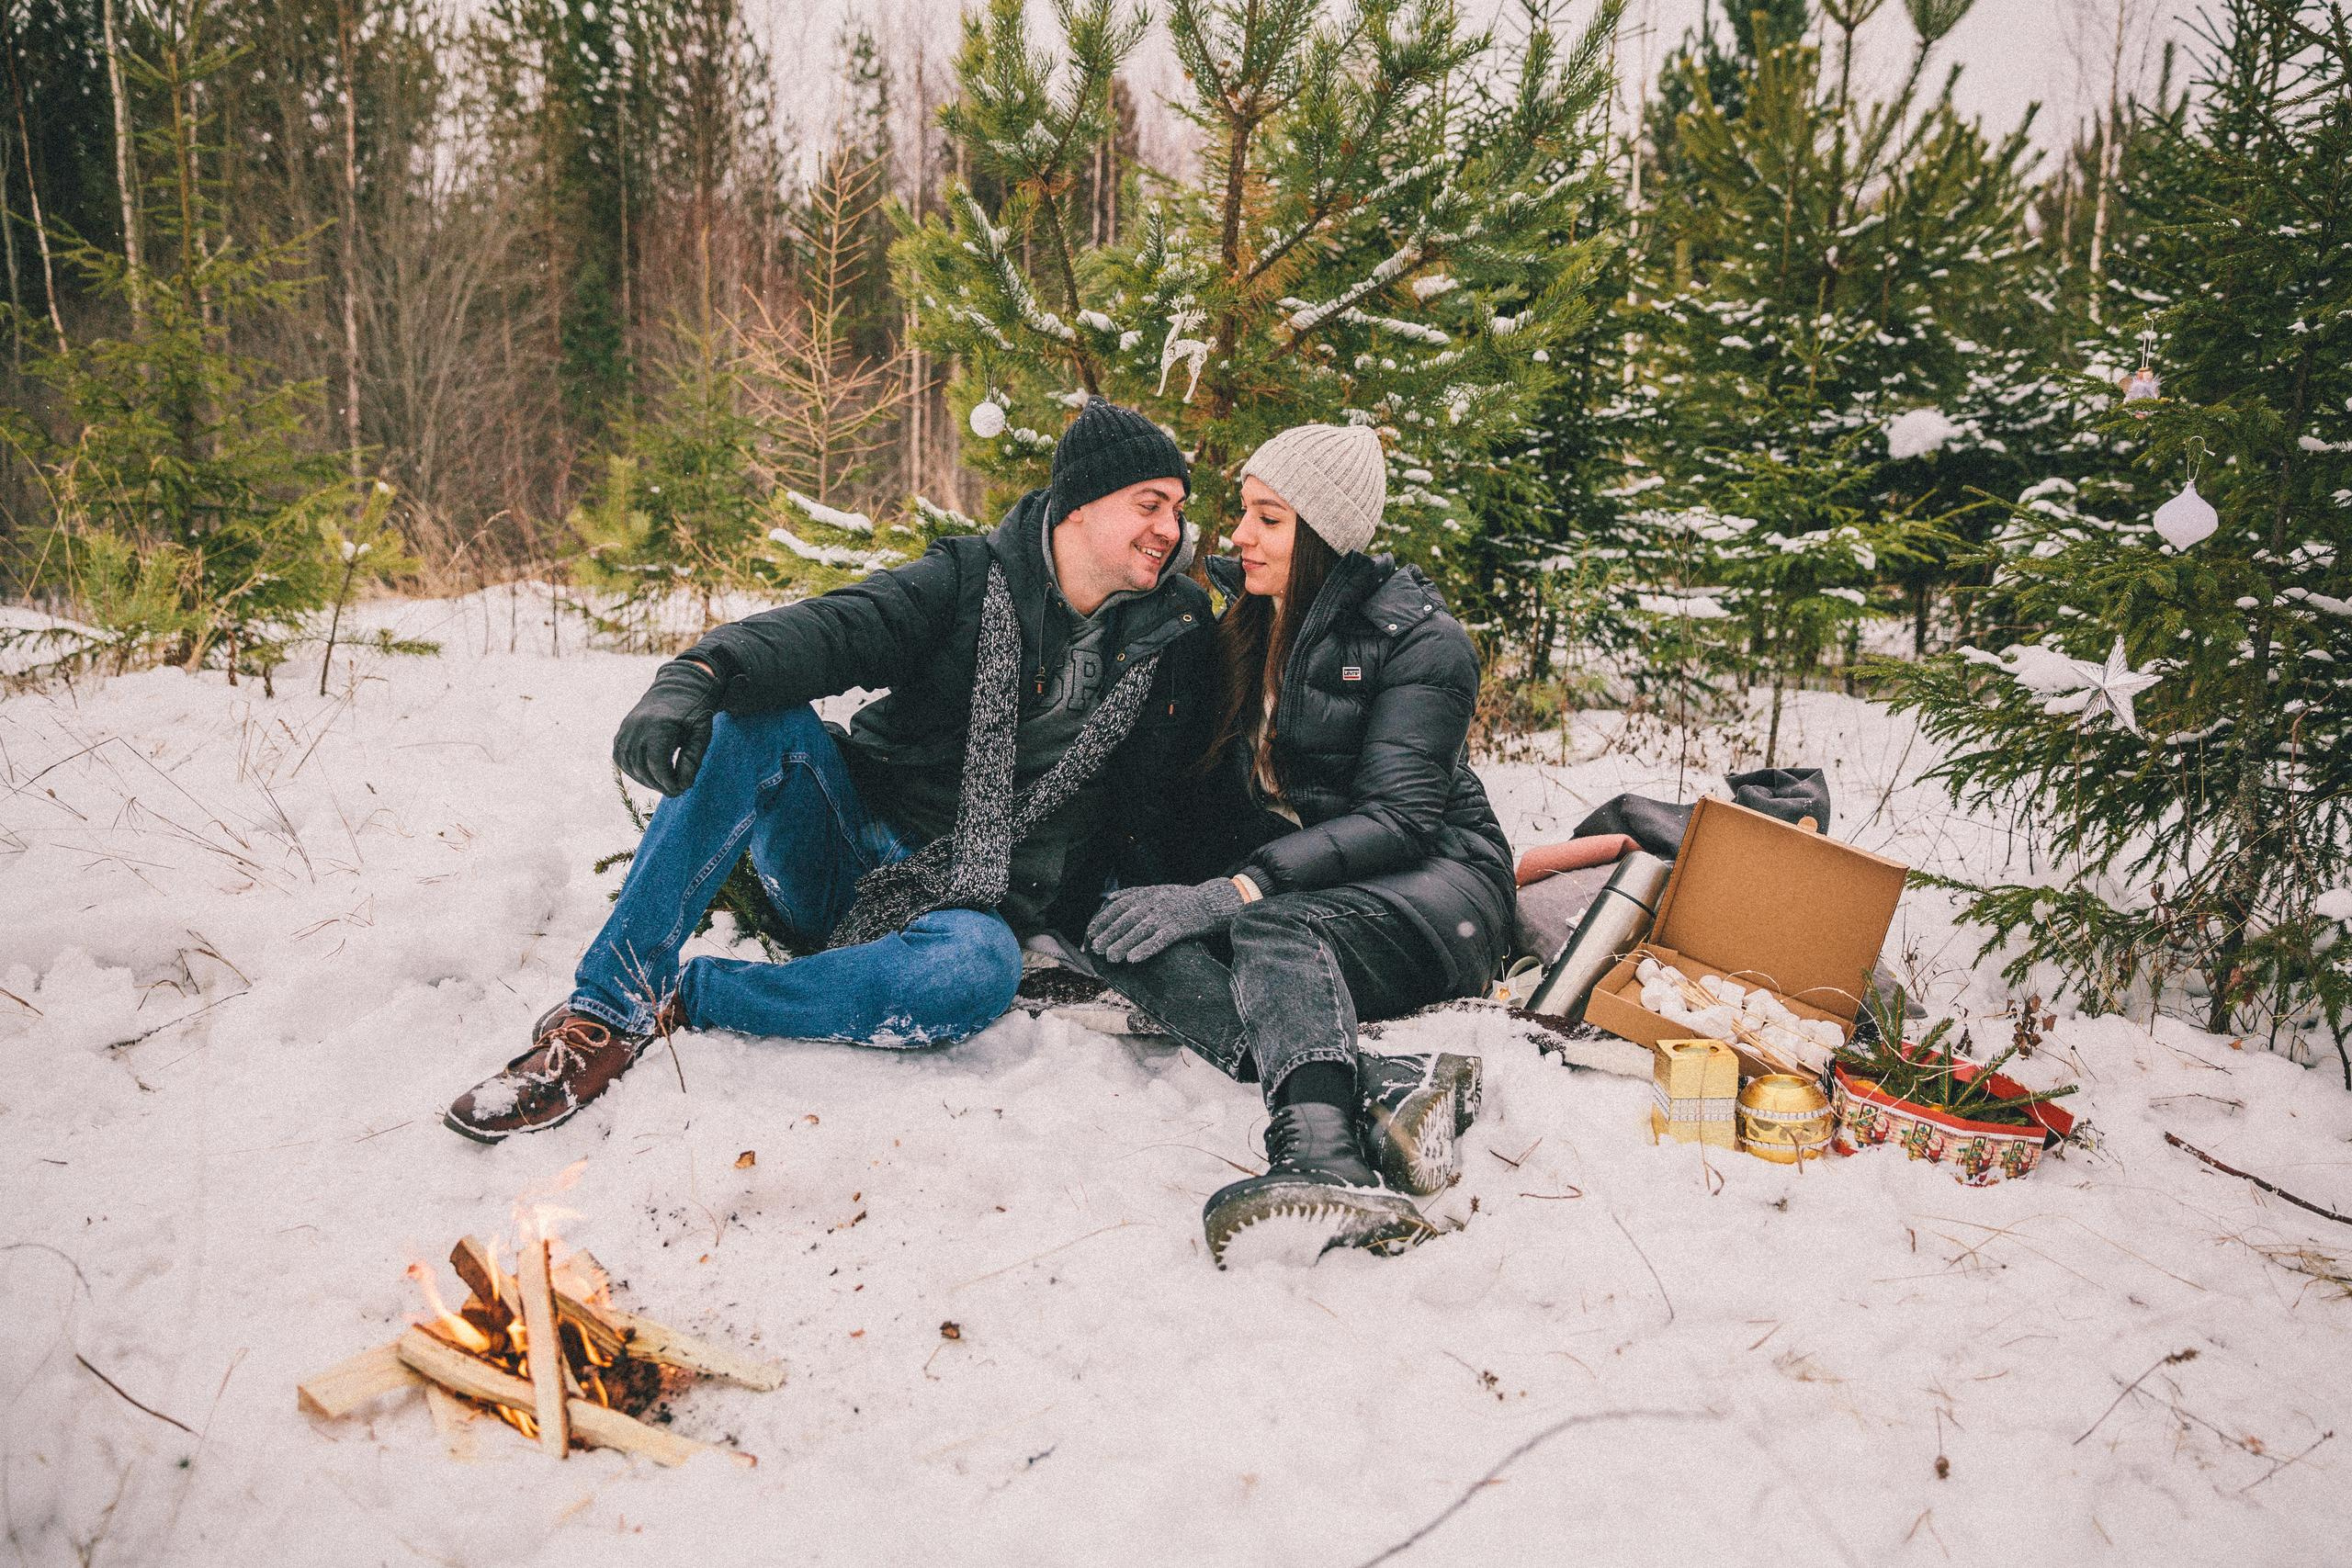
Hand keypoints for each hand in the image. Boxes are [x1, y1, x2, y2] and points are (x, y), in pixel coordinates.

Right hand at [614, 658, 722, 795]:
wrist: (678, 686)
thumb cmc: (694, 711)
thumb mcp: (702, 733)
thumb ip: (693, 758)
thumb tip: (683, 785)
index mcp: (659, 724)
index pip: (657, 763)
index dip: (668, 781)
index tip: (681, 789)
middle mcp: (637, 726)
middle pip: (642, 767)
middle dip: (659, 784)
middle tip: (675, 790)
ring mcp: (626, 728)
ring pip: (629, 765)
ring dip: (646, 780)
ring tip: (664, 783)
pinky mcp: (621, 732)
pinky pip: (621, 758)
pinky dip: (633, 771)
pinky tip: (649, 775)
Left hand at [1085, 877, 1246, 964]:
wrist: (1212, 902)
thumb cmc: (1182, 899)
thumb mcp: (1157, 889)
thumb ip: (1133, 893)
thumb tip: (1108, 898)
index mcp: (1147, 894)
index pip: (1118, 906)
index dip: (1103, 919)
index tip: (1090, 932)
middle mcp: (1154, 903)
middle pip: (1125, 919)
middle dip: (1108, 934)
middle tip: (1095, 949)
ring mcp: (1166, 915)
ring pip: (1139, 931)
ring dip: (1122, 944)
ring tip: (1109, 957)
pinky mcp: (1179, 928)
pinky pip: (1159, 940)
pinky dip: (1145, 949)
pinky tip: (1132, 959)